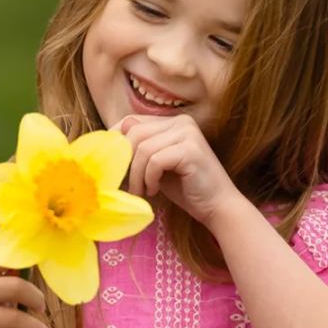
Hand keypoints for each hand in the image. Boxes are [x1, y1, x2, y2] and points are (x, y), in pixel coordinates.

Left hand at [116, 114, 242, 229]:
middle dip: (125, 162)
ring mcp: (187, 133)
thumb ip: (140, 153)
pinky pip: (155, 160)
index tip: (110, 163)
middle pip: (135, 132)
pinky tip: (155, 190)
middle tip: (127, 185)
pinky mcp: (190, 149)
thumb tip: (111, 144)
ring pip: (143, 148)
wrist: (217, 206)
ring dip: (137, 175)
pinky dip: (149, 178)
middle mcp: (181, 121)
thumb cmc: (186, 189)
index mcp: (172, 121)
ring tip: (142, 192)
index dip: (115, 140)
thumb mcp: (157, 168)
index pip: (132, 120)